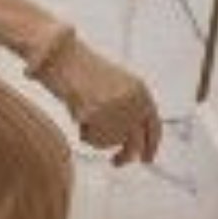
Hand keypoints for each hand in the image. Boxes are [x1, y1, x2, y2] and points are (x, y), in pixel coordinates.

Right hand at [28, 30, 162, 167]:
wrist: (63, 55)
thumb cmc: (84, 69)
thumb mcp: (116, 87)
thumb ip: (128, 110)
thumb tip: (132, 144)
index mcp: (141, 92)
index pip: (154, 127)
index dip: (151, 146)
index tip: (146, 160)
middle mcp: (134, 102)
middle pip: (135, 144)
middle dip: (125, 156)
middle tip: (116, 163)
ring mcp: (116, 110)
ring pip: (111, 143)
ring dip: (97, 138)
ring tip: (85, 118)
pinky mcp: (97, 116)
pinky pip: (92, 139)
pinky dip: (84, 133)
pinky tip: (77, 115)